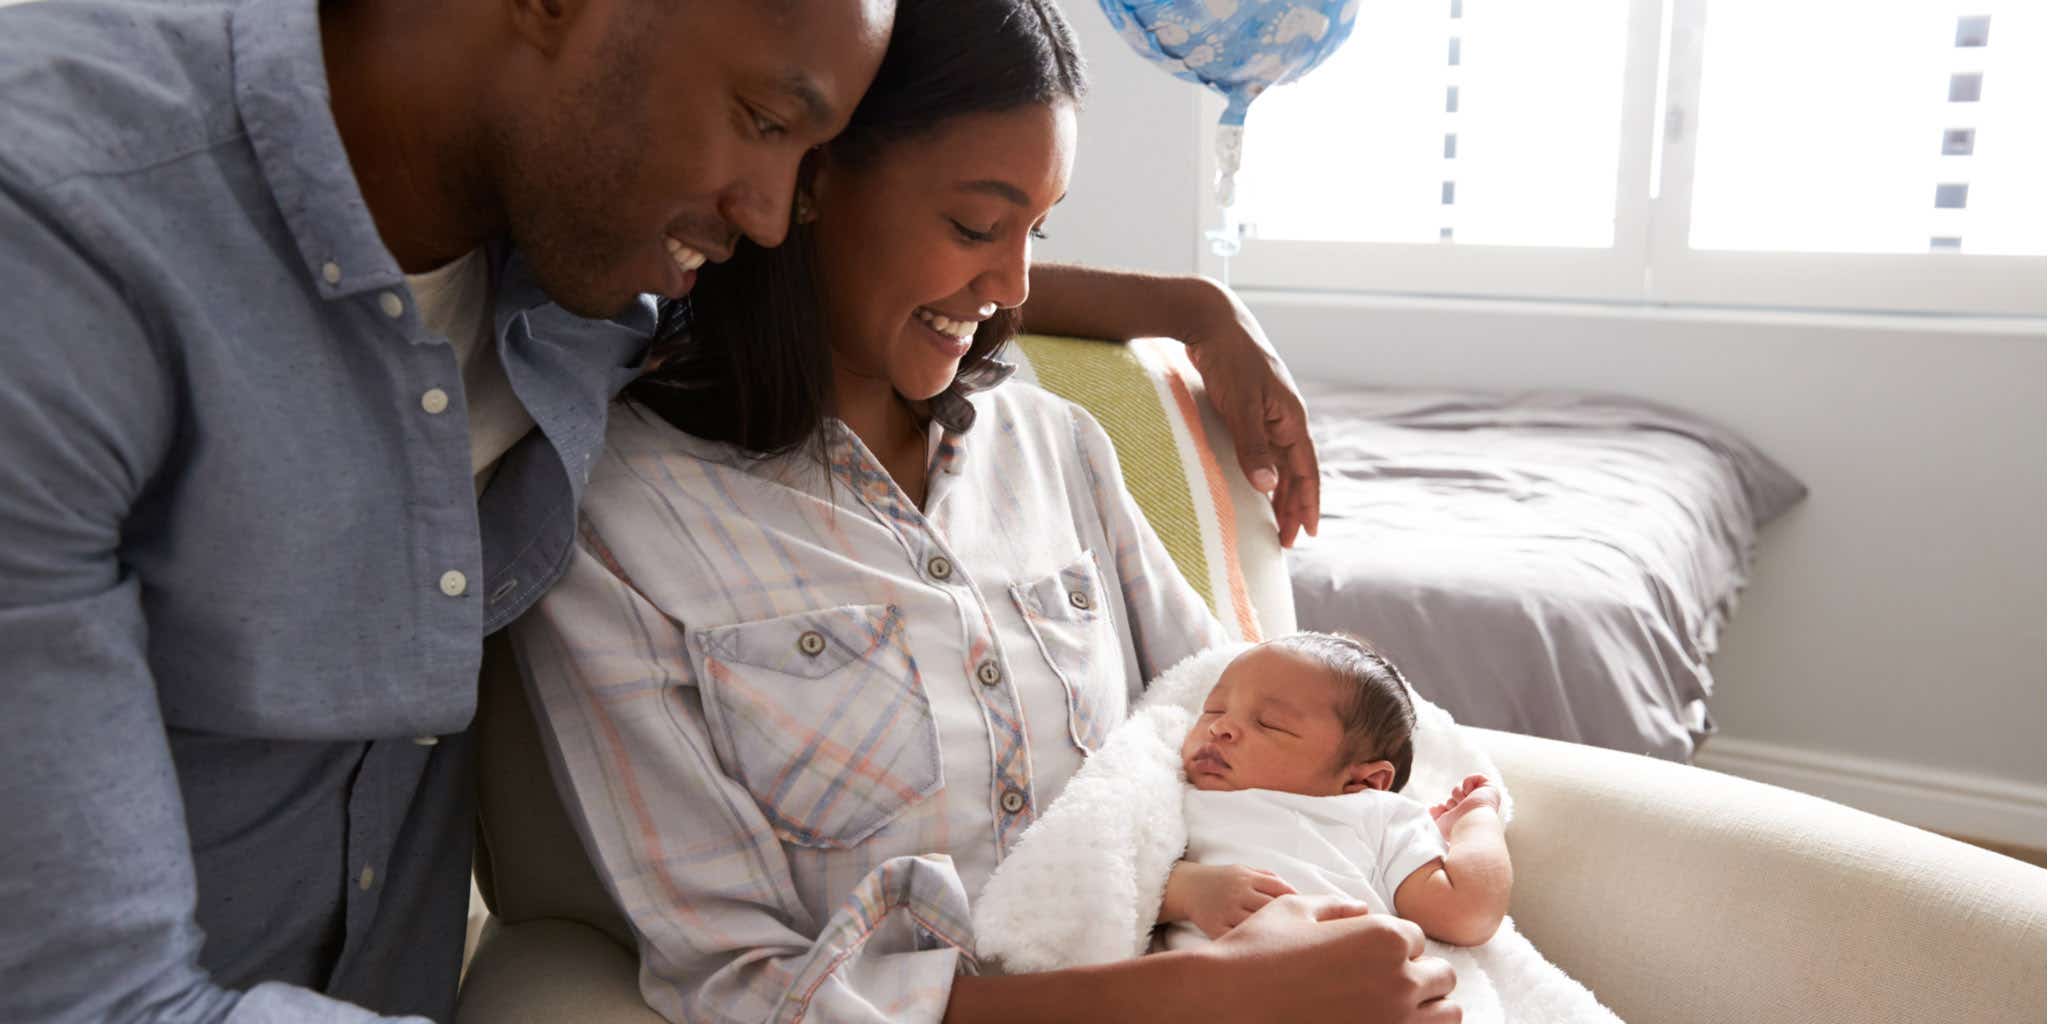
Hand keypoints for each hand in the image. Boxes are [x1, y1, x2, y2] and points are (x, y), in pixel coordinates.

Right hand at [1165, 862, 1297, 937]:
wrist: (1187, 887)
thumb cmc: (1222, 880)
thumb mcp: (1243, 870)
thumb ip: (1268, 878)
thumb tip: (1296, 892)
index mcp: (1247, 878)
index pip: (1280, 888)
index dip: (1296, 900)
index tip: (1306, 912)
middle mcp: (1238, 893)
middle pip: (1271, 908)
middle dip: (1288, 919)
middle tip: (1301, 932)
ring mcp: (1226, 911)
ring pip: (1256, 925)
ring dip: (1272, 934)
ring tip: (1284, 943)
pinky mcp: (1215, 927)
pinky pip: (1237, 939)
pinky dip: (1250, 944)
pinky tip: (1259, 948)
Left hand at [1173, 277, 1321, 546]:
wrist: (1214, 322)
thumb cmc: (1229, 360)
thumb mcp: (1240, 405)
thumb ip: (1252, 447)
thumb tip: (1268, 487)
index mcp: (1291, 418)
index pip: (1306, 470)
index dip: (1308, 502)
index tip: (1308, 532)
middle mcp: (1285, 419)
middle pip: (1295, 472)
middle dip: (1294, 506)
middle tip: (1287, 541)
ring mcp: (1268, 415)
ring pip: (1280, 463)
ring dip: (1279, 492)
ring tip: (1274, 522)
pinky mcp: (1250, 410)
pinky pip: (1263, 450)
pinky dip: (1263, 471)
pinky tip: (1256, 485)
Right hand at [1198, 895, 1460, 1022]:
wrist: (1225, 1002)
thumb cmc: (1254, 952)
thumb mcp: (1293, 910)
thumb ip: (1336, 907)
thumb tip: (1361, 909)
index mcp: (1382, 936)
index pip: (1417, 938)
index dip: (1392, 944)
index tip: (1366, 955)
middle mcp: (1398, 980)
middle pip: (1442, 976)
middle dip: (1416, 974)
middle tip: (1378, 982)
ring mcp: (1394, 1022)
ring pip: (1447, 1014)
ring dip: (1425, 1007)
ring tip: (1390, 1006)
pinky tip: (1381, 1021)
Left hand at [1429, 773, 1502, 839]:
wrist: (1469, 825)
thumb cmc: (1456, 829)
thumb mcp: (1442, 823)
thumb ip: (1437, 815)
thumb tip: (1432, 808)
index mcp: (1466, 817)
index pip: (1452, 805)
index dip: (1447, 806)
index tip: (1446, 812)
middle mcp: (1476, 808)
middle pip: (1455, 795)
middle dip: (1452, 802)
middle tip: (1458, 809)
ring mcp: (1483, 798)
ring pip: (1461, 787)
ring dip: (1458, 794)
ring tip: (1464, 803)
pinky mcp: (1490, 788)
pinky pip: (1476, 777)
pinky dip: (1468, 783)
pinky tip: (1470, 794)